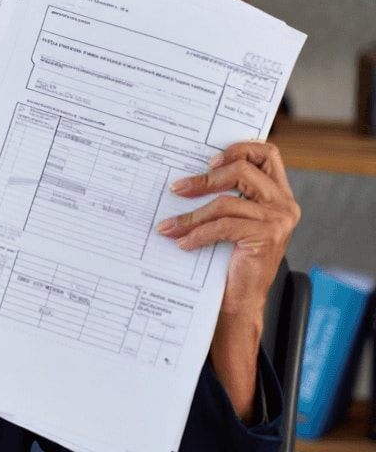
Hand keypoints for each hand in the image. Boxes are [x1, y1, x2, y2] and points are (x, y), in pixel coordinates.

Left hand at [156, 140, 299, 418]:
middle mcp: (283, 204)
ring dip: (191, 214)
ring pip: (227, 202)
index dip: (239, 149)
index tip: (210, 158)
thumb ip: (226, 198)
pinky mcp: (266, 238)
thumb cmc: (230, 260)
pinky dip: (197, 233)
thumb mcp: (232, 223)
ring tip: (167, 225)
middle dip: (205, 178)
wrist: (241, 302)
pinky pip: (223, 227)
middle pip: (244, 170)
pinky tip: (180, 242)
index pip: (267, 154)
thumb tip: (187, 175)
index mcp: (278, 195)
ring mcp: (278, 221)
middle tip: (177, 188)